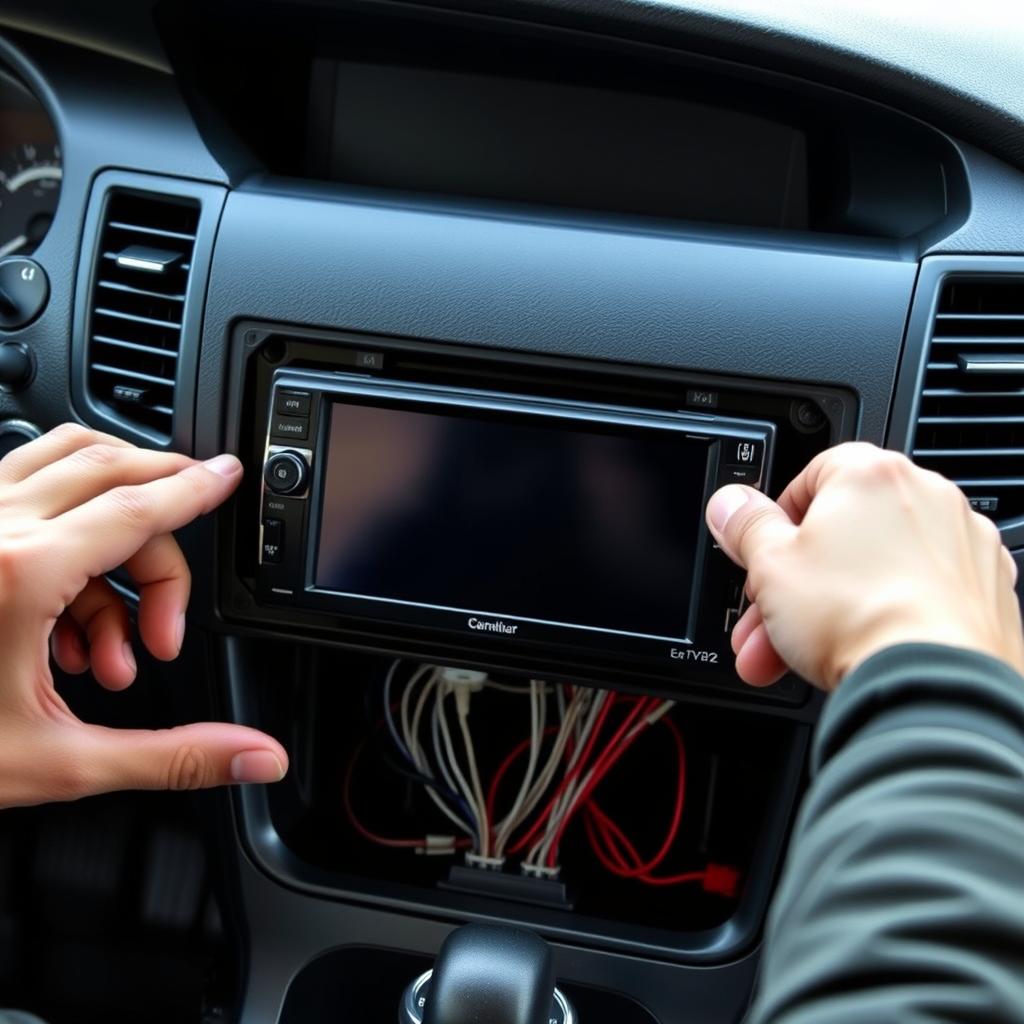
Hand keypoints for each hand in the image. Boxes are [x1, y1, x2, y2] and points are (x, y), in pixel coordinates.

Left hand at [0, 423, 287, 806]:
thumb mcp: (63, 762)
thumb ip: (175, 756)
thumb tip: (256, 757)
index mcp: (19, 572)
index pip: (139, 507)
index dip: (196, 490)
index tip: (228, 475)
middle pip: (113, 475)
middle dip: (160, 530)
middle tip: (172, 609)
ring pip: (62, 459)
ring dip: (113, 513)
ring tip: (119, 611)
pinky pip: (21, 485)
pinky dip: (66, 526)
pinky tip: (67, 616)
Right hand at [705, 442, 1023, 690]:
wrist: (929, 682)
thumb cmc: (856, 617)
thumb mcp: (769, 565)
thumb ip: (746, 525)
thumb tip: (730, 505)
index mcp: (872, 475)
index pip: (810, 476)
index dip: (776, 521)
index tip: (761, 554)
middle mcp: (927, 498)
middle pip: (842, 533)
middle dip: (793, 582)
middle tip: (766, 616)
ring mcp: (963, 545)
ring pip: (876, 569)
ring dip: (829, 607)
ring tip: (792, 652)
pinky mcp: (985, 592)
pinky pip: (918, 596)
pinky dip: (884, 618)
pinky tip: (852, 650)